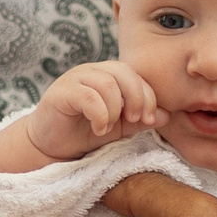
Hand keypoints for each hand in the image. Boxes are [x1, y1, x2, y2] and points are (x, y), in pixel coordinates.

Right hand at [26, 60, 161, 160]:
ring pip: (107, 83)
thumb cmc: (84, 132)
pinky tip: (99, 129)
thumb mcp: (119, 128)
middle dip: (136, 97)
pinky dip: (100, 115)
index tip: (147, 119)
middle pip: (123, 72)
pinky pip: (88, 96)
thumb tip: (167, 115)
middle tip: (134, 120)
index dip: (147, 96)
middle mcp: (92, 72)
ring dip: (115, 109)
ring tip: (110, 128)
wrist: (50, 145)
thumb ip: (140, 120)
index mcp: (108, 75)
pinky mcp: (61, 92)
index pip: (136, 75)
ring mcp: (75, 78)